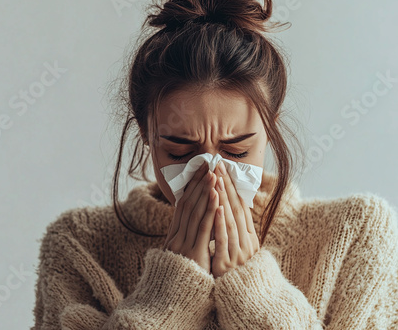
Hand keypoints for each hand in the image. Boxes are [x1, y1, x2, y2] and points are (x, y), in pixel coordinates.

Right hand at [163, 161, 218, 273]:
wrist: (176, 298)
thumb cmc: (186, 275)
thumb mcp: (185, 252)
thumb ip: (190, 236)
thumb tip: (202, 217)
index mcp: (174, 234)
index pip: (183, 204)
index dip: (192, 185)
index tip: (201, 169)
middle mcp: (176, 236)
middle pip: (188, 204)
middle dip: (199, 182)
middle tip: (208, 164)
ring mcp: (183, 244)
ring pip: (195, 212)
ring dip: (205, 191)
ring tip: (214, 174)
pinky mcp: (193, 253)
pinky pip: (202, 228)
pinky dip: (209, 211)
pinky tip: (216, 197)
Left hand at [211, 160, 259, 277]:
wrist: (241, 302)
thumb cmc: (235, 273)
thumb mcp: (237, 249)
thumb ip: (235, 230)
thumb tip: (229, 207)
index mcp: (249, 238)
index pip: (240, 206)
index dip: (232, 187)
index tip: (224, 169)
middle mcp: (246, 243)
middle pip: (236, 210)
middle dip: (226, 186)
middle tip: (218, 166)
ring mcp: (238, 254)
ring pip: (231, 221)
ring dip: (223, 200)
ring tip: (217, 180)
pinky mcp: (227, 265)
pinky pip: (224, 240)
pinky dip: (221, 223)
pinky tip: (217, 208)